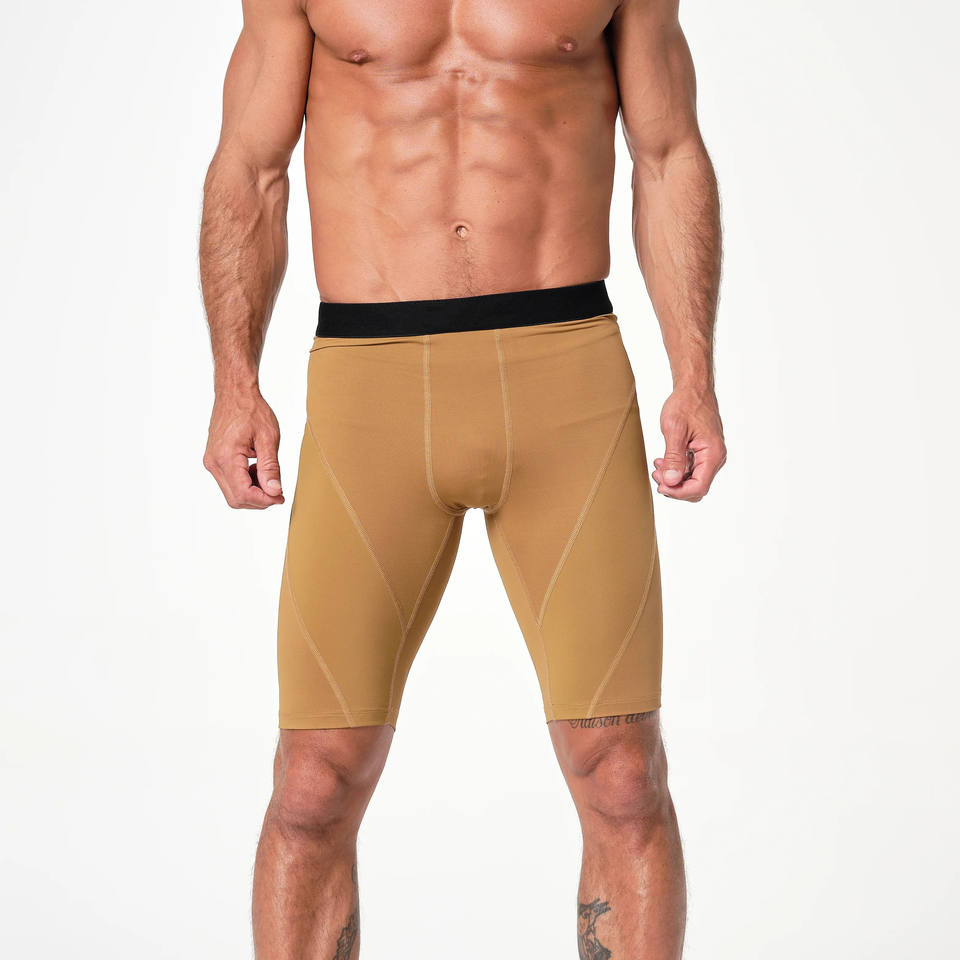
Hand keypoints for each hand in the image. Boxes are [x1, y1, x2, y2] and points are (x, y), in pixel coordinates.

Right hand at [203, 390, 284, 508]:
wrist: (235, 393)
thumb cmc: (251, 409)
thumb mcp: (268, 438)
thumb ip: (270, 467)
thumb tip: (274, 491)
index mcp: (226, 457)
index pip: (244, 493)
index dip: (264, 500)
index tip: (280, 496)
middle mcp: (214, 462)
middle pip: (236, 499)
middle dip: (259, 500)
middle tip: (277, 490)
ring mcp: (212, 462)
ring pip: (232, 493)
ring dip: (253, 491)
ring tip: (267, 474)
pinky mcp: (214, 460)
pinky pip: (229, 482)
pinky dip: (246, 483)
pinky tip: (257, 469)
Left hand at [652, 387, 725, 501]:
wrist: (693, 388)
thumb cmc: (686, 403)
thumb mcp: (674, 430)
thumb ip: (673, 458)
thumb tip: (671, 481)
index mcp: (713, 453)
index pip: (699, 487)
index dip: (678, 492)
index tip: (661, 486)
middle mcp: (715, 457)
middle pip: (696, 487)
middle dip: (675, 486)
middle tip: (656, 474)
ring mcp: (710, 455)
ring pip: (692, 480)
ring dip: (673, 478)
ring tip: (658, 467)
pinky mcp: (703, 452)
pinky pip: (691, 470)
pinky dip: (676, 470)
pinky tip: (663, 461)